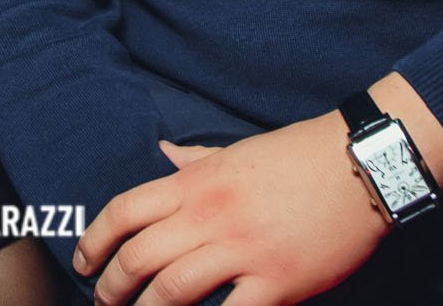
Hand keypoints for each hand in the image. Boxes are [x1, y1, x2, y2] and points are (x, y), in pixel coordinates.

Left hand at [76, 115, 386, 305]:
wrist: (359, 164)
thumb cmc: (297, 156)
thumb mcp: (234, 150)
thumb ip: (193, 160)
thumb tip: (161, 154)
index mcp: (196, 182)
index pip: (124, 211)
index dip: (94, 241)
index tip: (83, 262)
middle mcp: (210, 215)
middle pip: (138, 256)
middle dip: (111, 287)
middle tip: (103, 301)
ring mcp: (243, 250)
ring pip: (172, 290)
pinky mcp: (277, 282)